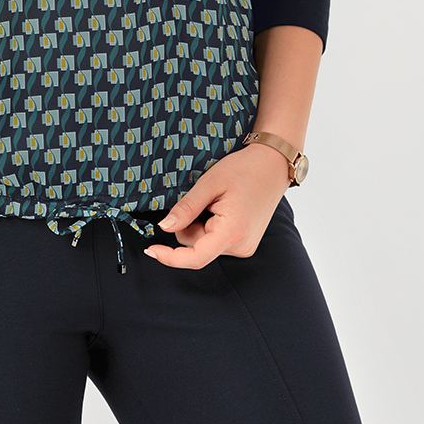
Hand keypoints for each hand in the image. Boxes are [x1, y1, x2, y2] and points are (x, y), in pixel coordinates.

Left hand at [144, 141, 291, 269]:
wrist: (273, 165)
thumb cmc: (244, 169)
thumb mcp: (209, 183)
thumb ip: (186, 208)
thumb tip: (164, 228)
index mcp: (232, 232)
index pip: (195, 257)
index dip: (170, 258)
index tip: (151, 250)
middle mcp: (241, 246)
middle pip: (197, 246)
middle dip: (189, 225)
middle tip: (202, 199)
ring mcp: (244, 246)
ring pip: (204, 243)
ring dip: (200, 224)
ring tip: (216, 201)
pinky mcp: (244, 243)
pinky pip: (215, 240)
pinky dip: (210, 225)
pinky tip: (221, 208)